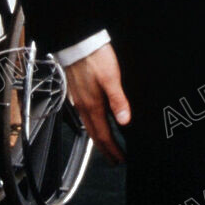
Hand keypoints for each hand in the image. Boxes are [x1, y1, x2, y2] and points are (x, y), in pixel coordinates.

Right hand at [63, 43, 129, 164]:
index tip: (120, 159)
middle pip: (95, 134)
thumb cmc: (95, 58)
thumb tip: (125, 121)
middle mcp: (84, 107)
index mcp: (93, 106)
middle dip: (105, 149)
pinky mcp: (80, 93)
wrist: (79, 44)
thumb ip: (118, 100)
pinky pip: (87, 116)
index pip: (103, 135)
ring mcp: (80, 101)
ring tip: (108, 146)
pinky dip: (95, 125)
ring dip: (100, 138)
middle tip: (114, 160)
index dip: (112, 149)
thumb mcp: (112, 79)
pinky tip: (99, 122)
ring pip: (90, 126)